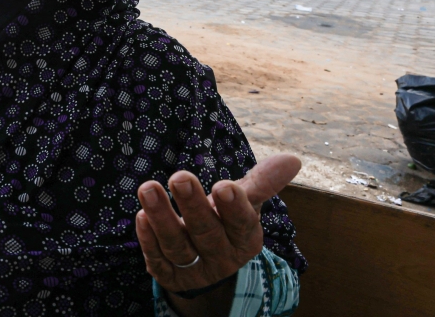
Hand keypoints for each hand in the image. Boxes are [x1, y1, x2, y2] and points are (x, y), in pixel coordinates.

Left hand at [135, 154, 300, 294]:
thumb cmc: (226, 220)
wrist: (206, 261)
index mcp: (245, 239)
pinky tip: (141, 216)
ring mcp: (195, 269)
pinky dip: (148, 238)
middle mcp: (222, 257)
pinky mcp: (169, 275)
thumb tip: (293, 159)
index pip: (242, 224)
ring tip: (148, 188)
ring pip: (177, 245)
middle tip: (180, 177)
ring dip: (161, 217)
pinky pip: (157, 259)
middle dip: (193, 206)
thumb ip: (262, 182)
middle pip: (206, 233)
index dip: (233, 207)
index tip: (223, 186)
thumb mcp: (244, 202)